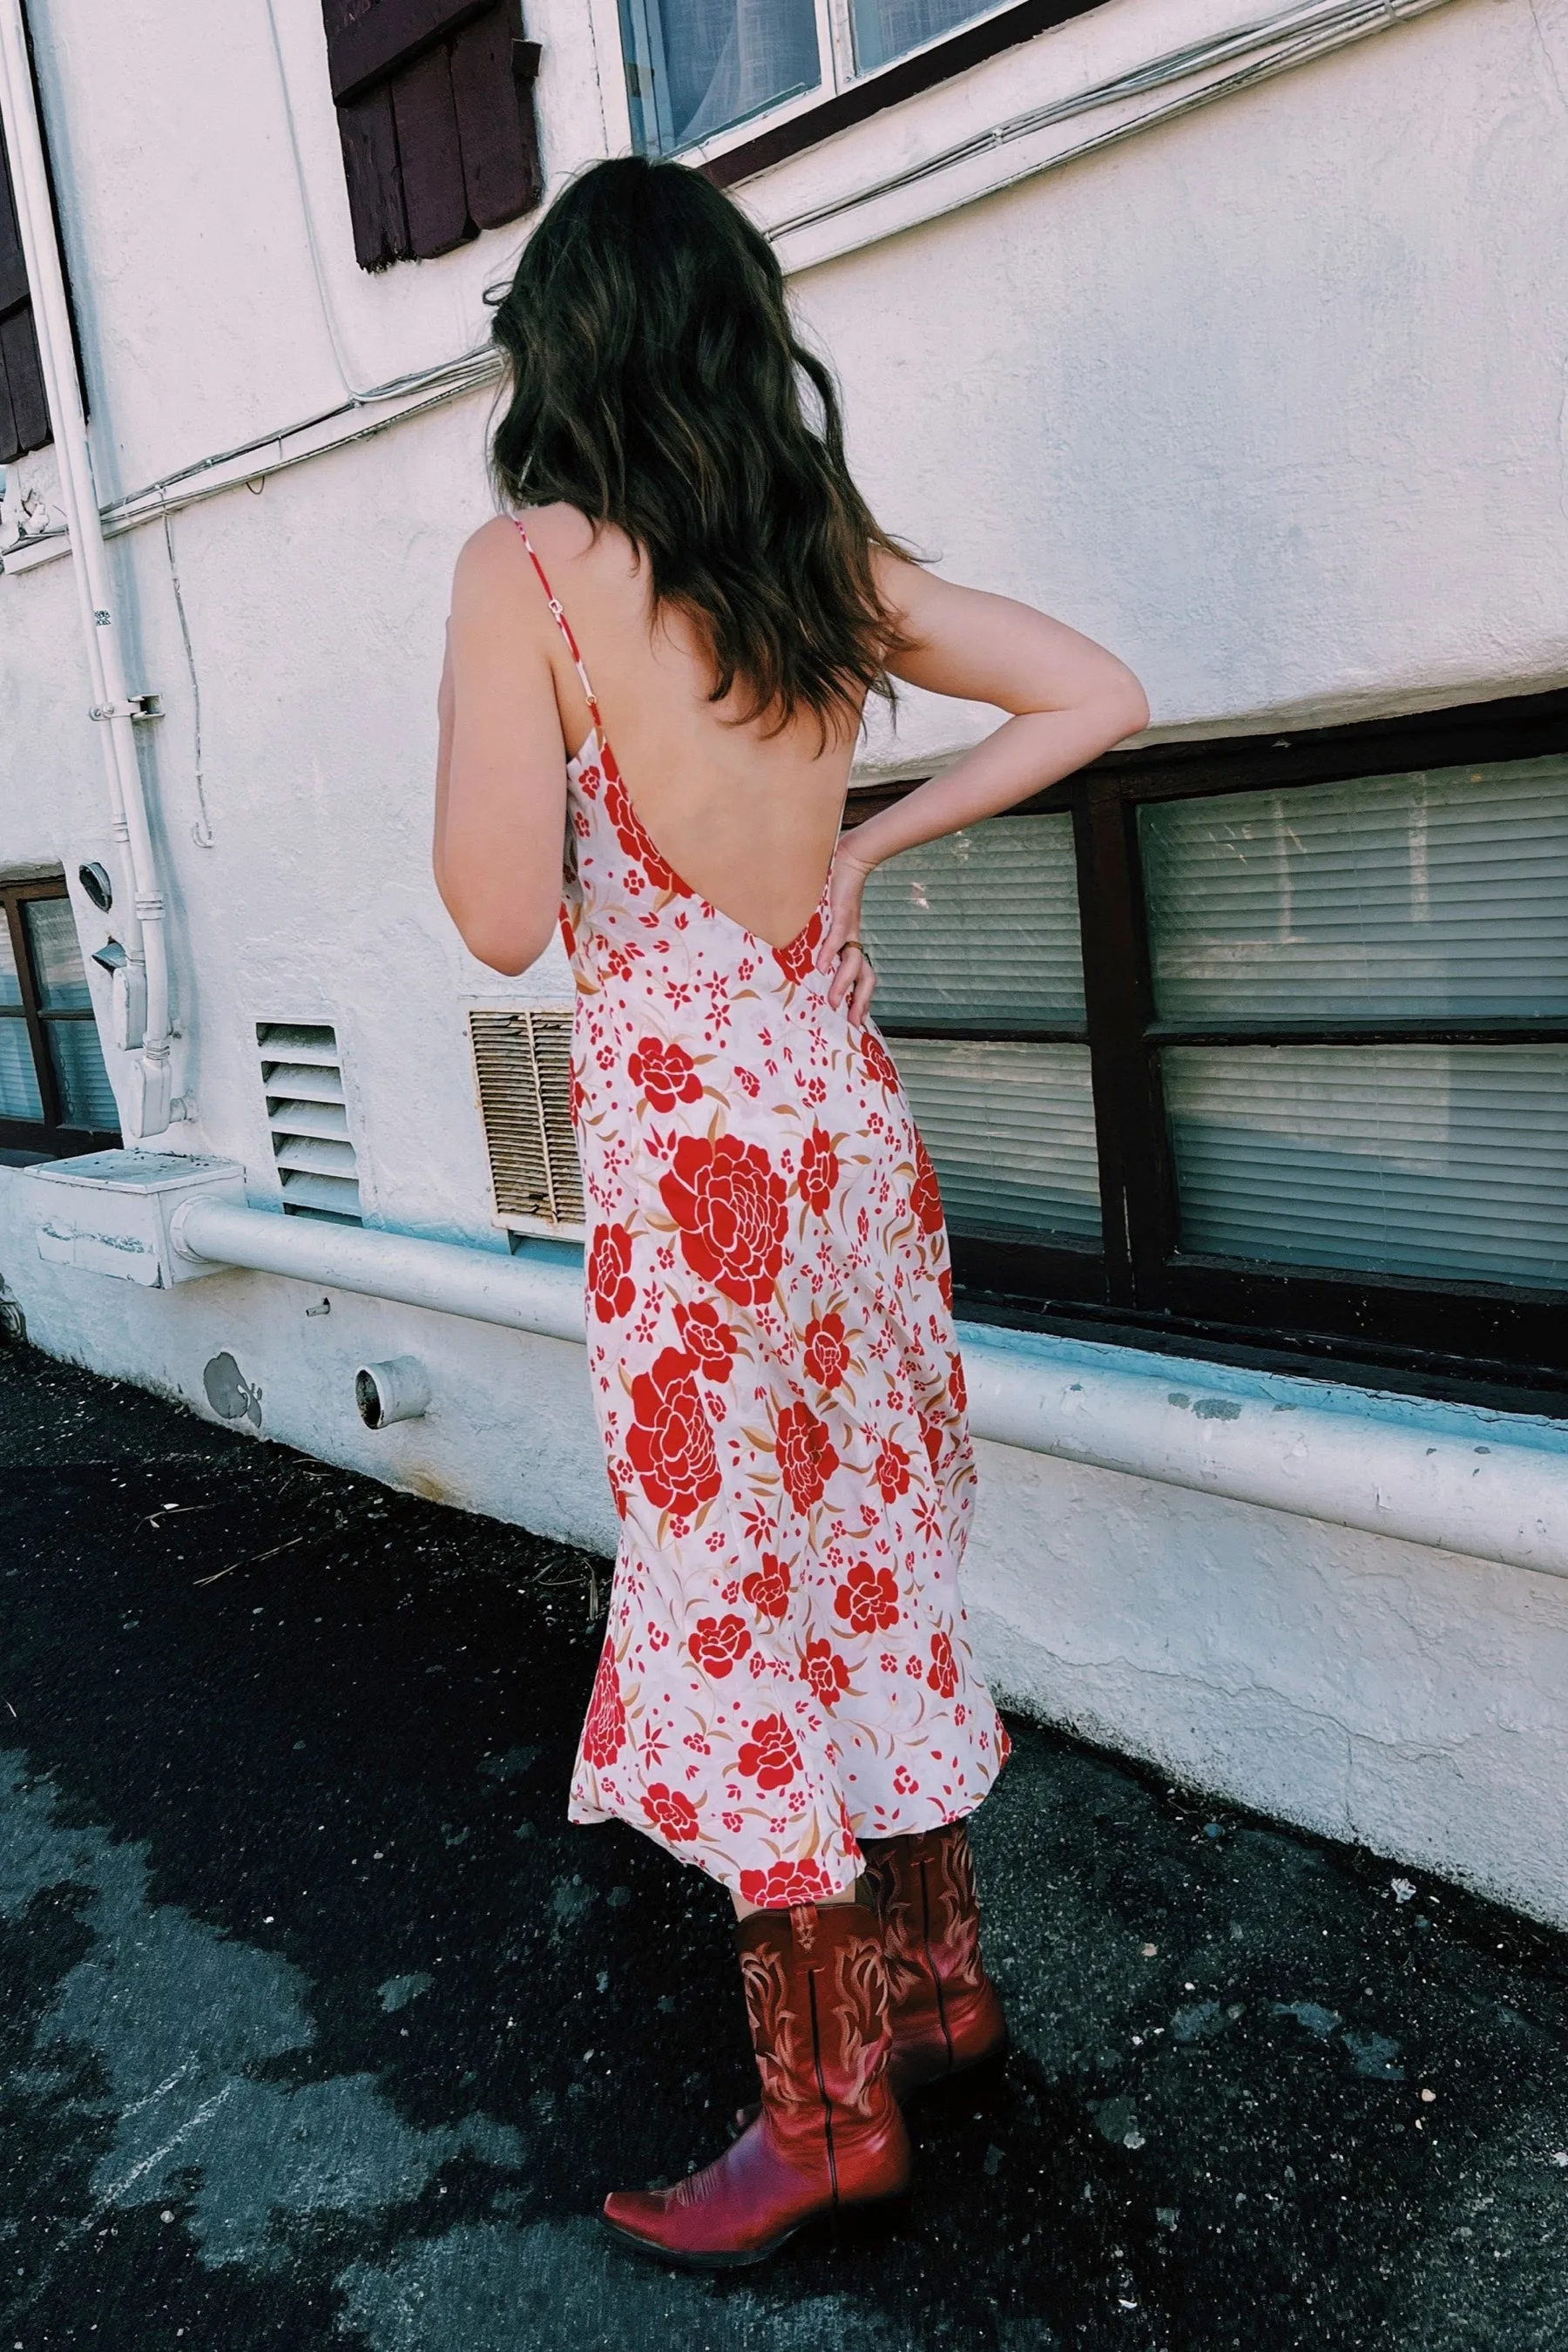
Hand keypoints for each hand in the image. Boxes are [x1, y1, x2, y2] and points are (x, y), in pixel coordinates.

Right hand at [818, 844, 876, 1028]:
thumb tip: (804, 956)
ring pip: (853, 963)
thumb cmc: (836, 892)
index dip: (862, 998)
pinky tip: (821, 965)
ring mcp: (849, 929)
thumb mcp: (829, 920)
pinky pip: (838, 938)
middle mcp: (854, 941)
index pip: (863, 976)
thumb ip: (820, 937)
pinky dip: (830, 952)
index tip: (857, 1021)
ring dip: (843, 984)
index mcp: (852, 944)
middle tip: (852, 1023)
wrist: (851, 860)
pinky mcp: (841, 914)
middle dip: (859, 1001)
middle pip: (865, 976)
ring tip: (832, 1001)